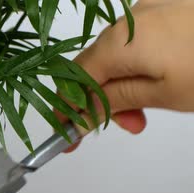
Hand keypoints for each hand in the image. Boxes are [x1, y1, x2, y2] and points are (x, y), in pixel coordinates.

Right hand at [65, 0, 193, 150]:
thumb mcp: (163, 94)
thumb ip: (114, 103)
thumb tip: (81, 116)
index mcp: (119, 41)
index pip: (74, 80)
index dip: (67, 110)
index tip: (67, 137)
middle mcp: (126, 22)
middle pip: (94, 68)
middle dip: (101, 102)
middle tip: (127, 128)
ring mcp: (147, 14)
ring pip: (116, 57)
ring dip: (122, 88)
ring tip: (146, 113)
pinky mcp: (166, 13)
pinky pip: (136, 44)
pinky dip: (138, 69)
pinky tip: (158, 86)